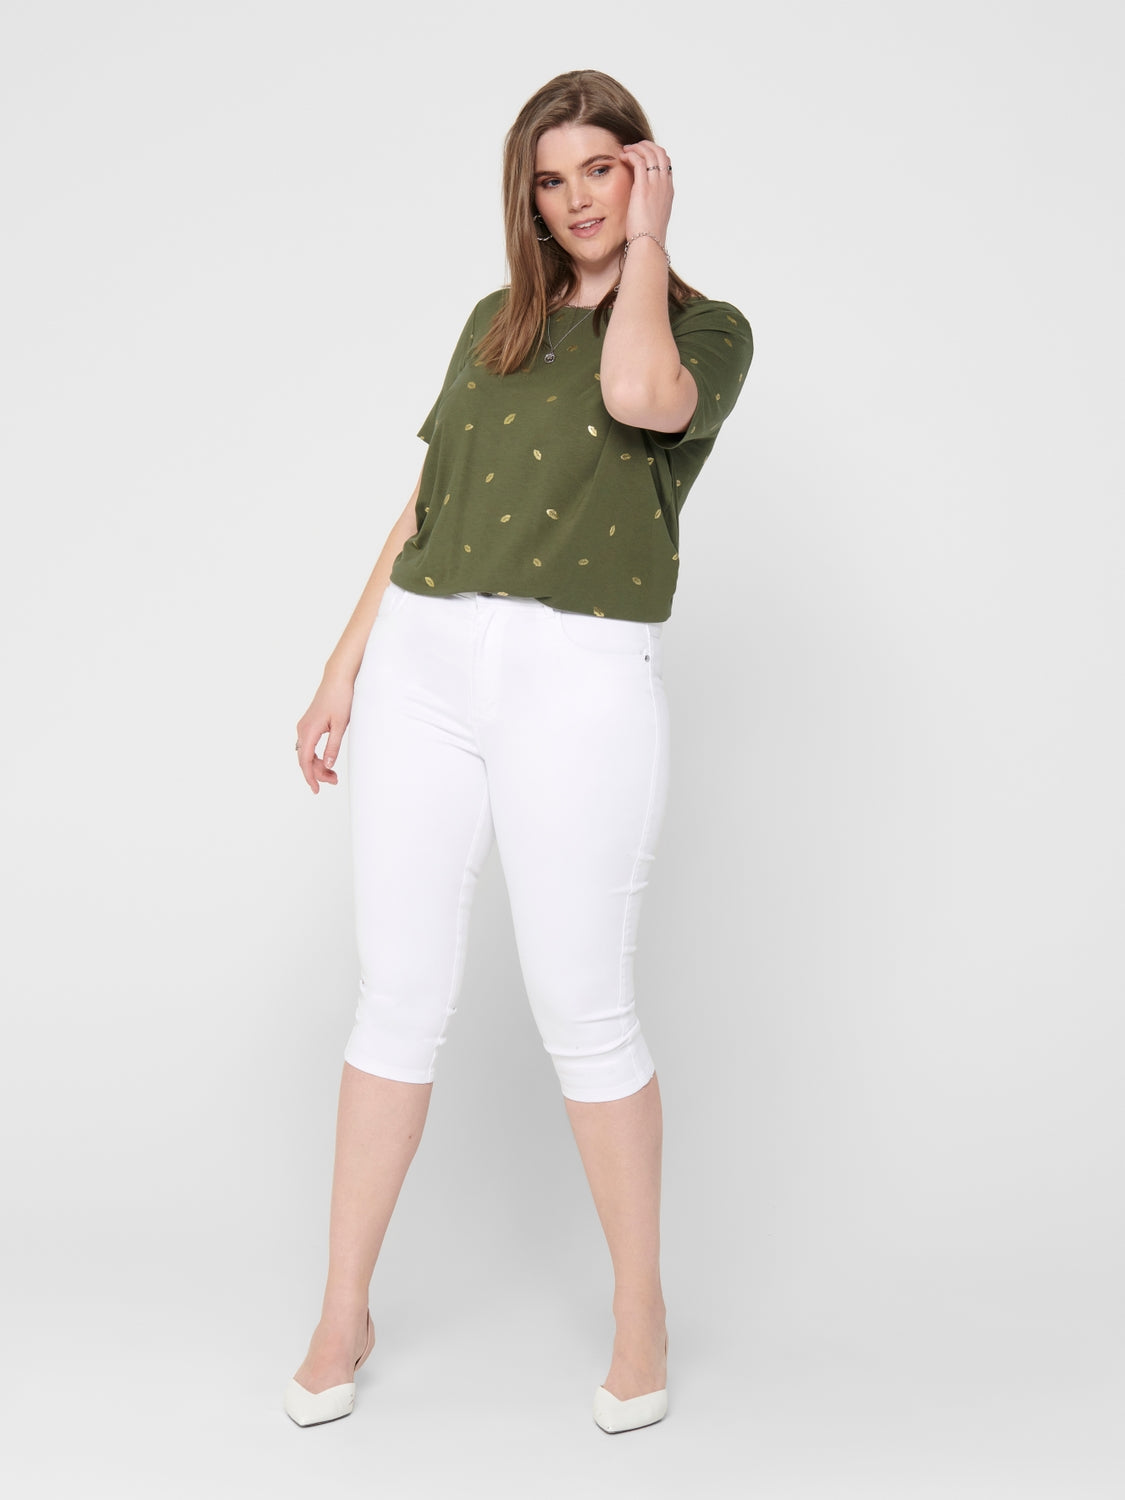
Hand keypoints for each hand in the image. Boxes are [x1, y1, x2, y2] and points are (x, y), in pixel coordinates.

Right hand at [295, 671, 353, 793]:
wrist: (338, 677)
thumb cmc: (340, 697)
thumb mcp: (340, 725)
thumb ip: (333, 747)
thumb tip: (327, 766)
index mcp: (309, 730)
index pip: (306, 761)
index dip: (310, 777)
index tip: (316, 790)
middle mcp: (302, 729)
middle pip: (305, 759)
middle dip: (317, 773)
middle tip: (334, 780)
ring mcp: (305, 726)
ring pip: (306, 753)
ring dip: (317, 765)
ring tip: (333, 773)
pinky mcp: (310, 723)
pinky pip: (308, 745)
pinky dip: (316, 755)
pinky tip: (326, 760)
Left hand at [619, 140, 673, 245]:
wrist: (649, 243)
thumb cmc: (648, 235)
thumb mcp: (653, 216)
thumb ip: (651, 204)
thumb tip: (642, 203)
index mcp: (668, 191)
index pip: (666, 163)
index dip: (654, 154)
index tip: (642, 155)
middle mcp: (664, 185)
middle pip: (661, 153)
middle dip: (647, 146)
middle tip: (633, 147)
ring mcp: (656, 185)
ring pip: (651, 153)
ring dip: (637, 147)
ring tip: (626, 149)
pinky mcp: (644, 188)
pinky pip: (639, 161)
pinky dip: (631, 154)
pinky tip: (622, 157)